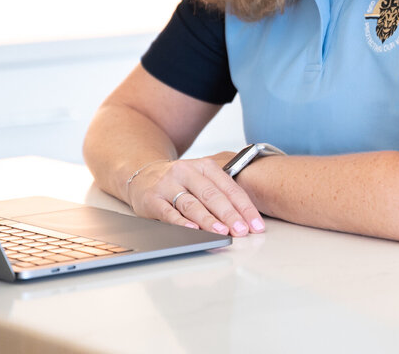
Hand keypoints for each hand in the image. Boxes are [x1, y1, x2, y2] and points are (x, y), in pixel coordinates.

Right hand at [127, 154, 265, 236]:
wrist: (142, 175)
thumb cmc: (180, 182)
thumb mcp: (201, 179)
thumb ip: (220, 194)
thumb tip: (245, 220)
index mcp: (205, 166)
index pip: (230, 188)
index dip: (245, 208)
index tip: (256, 225)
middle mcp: (186, 171)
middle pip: (212, 195)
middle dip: (230, 214)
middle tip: (242, 230)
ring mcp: (168, 184)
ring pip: (192, 204)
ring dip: (209, 219)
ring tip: (222, 231)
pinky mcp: (152, 198)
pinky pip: (168, 212)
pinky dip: (181, 222)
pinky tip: (193, 229)